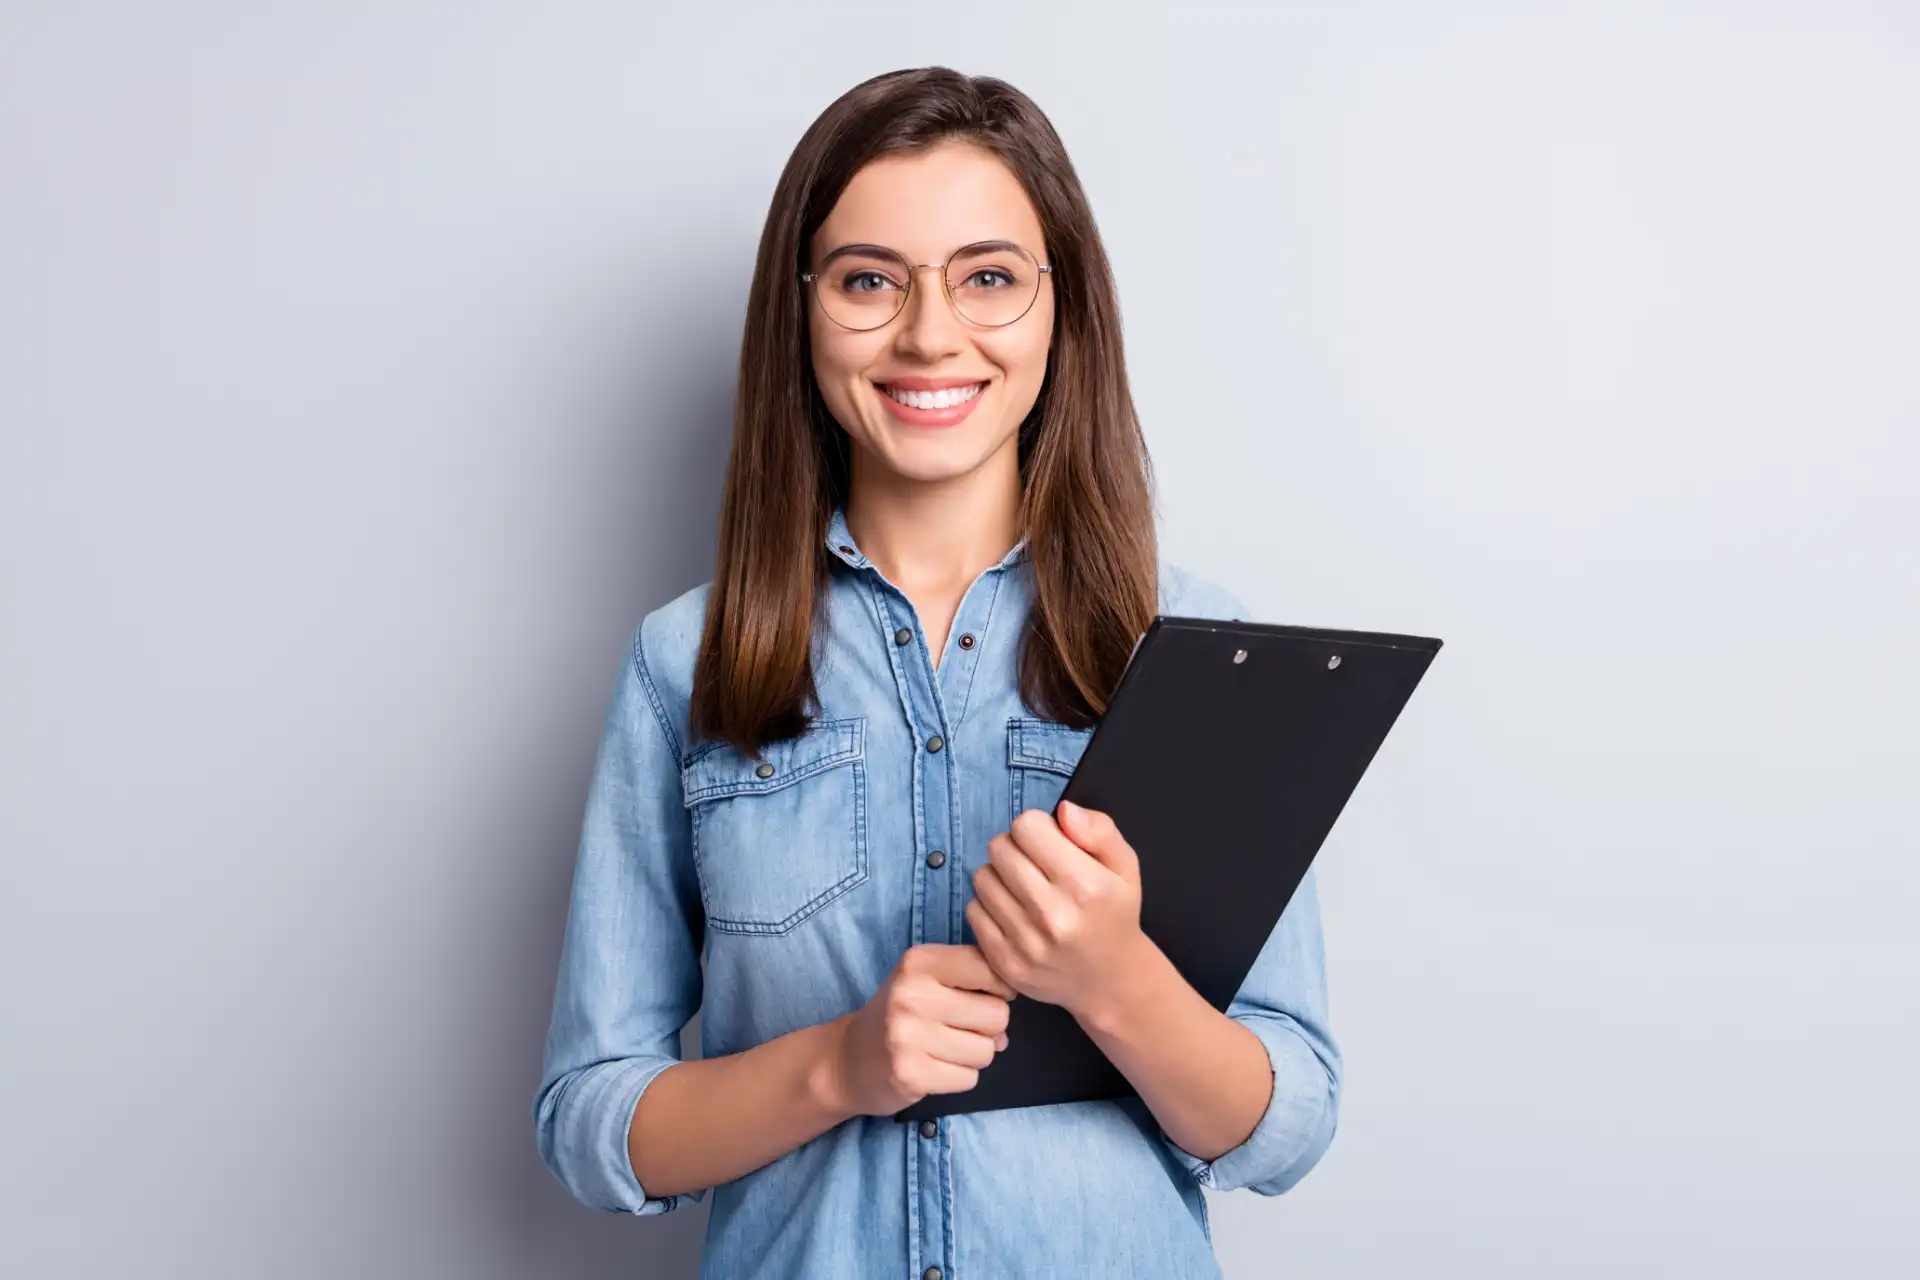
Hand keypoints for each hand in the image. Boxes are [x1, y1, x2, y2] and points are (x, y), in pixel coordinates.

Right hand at [824, 943, 1013, 1117]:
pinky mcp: (910, 1074)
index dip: (999, 989)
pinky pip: (969, 1078)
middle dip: (988, 1028)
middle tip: (959, 1030)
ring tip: (944, 1049)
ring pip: (986, 1050)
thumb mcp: (925, 978)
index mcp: (919, 962)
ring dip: (974, 1056)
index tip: (981, 997)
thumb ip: (971, 976)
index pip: (990, 969)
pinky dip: (959, 1077)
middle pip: (997, 1015)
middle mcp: (911, 994)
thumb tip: (1013, 1001)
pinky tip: (935, 1068)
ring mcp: (908, 1036)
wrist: (848, 1060)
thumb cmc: (900, 1014)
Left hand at [967, 799, 1152, 1020]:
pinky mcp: (1004, 962)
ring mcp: (1025, 942)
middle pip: (999, 848)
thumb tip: (1063, 810)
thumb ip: (1099, 830)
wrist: (1110, 981)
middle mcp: (1052, 915)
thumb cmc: (1113, 915)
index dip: (1037, 827)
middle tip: (1034, 865)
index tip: (1049, 843)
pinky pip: (973, 910)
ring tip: (1024, 888)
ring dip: (999, 875)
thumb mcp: (1124, 866)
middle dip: (1015, 848)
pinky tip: (1015, 912)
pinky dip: (989, 905)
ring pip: (982, 877)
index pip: (1027, 827)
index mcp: (1084, 886)